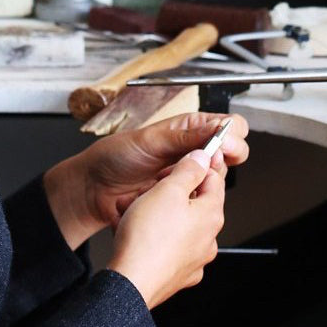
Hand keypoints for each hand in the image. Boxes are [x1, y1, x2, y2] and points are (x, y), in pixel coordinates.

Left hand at [43, 113, 248, 247]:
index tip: (223, 148)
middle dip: (222, 161)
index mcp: (189, 128)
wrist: (95, 189)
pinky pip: (201, 200)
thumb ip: (186, 136)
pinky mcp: (182, 198)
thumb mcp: (152, 140)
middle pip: (231, 153)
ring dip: (204, 181)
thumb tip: (217, 129)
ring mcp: (189, 175)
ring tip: (181, 180)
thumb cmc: (116, 157)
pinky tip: (178, 197)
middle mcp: (193, 150)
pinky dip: (193, 200)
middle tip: (208, 165)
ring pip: (217, 178)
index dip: (231, 136)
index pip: (228, 125)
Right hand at [106, 148, 224, 307]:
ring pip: (175, 223)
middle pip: (191, 201)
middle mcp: (208, 239)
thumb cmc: (148, 239)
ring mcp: (193, 259)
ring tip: (131, 212)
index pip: (213, 178)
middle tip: (146, 191)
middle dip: (165, 191)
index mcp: (212, 215)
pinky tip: (134, 234)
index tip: (175, 165)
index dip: (192, 166)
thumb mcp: (168, 189)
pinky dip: (152, 236)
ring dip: (153, 212)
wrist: (129, 283)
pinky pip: (166, 246)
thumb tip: (203, 158)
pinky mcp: (176, 274)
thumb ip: (189, 169)